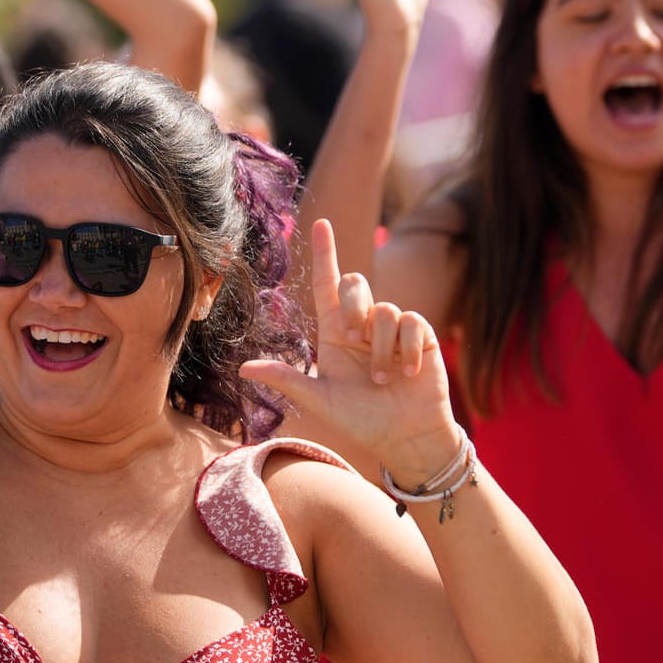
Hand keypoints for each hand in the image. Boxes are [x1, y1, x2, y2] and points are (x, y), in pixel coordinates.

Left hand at [241, 220, 461, 485]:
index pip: (328, 285)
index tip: (321, 224)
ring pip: (384, 309)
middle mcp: (362, 326)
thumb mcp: (319, 400)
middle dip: (353, 304)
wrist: (405, 439)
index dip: (325, 253)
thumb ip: (286, 379)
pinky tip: (408, 373)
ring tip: (382, 380)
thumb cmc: (361, 421)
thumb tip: (243, 369)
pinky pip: (411, 321)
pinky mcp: (420, 336)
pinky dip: (407, 349)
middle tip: (355, 337)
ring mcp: (392, 330)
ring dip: (380, 348)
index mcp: (335, 334)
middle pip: (355, 283)